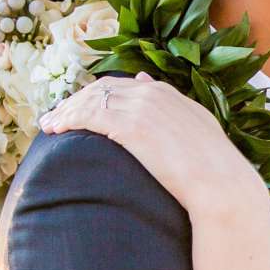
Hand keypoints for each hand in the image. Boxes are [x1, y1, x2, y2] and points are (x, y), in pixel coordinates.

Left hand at [41, 73, 257, 216]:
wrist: (221, 184)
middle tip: (55, 117)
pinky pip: (89, 116)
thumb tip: (146, 85)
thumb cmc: (213, 169)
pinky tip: (56, 130)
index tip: (80, 109)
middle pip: (101, 89)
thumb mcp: (196, 131)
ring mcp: (141, 108)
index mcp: (169, 94)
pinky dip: (68, 119)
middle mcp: (152, 94)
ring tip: (48, 126)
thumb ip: (174, 110)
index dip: (96, 96)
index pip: (121, 86)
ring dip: (66, 111)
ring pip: (90, 100)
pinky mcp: (131, 127)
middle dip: (75, 101)